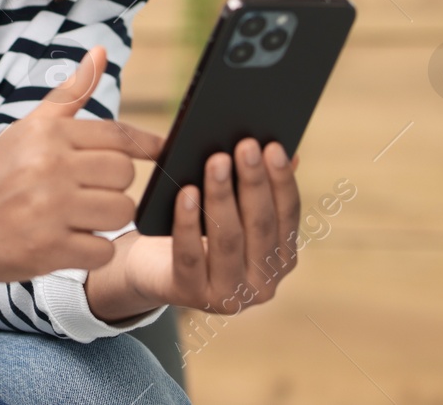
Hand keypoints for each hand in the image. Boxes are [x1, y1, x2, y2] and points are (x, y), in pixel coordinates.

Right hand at [0, 44, 163, 281]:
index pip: (118, 136)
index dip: (146, 145)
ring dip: (107, 220)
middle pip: (124, 175)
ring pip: (121, 212)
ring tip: (80, 216)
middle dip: (114, 186)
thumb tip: (102, 51)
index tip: (161, 151)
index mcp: (46, 134)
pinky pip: (104, 250)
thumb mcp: (27, 130)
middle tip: (89, 191)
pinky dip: (93, 251)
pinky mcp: (49, 249)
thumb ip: (69, 95)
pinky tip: (70, 241)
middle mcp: (49, 166)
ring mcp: (50, 209)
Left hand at [85, 137, 301, 322]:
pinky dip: (188, 222)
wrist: (154, 271)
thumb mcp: (231, 212)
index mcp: (281, 259)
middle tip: (244, 145)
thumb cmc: (200, 232)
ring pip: (228, 240)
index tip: (273, 146)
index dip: (282, 180)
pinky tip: (187, 193)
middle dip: (253, 182)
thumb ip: (257, 188)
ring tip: (216, 160)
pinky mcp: (192, 296)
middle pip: (260, 225)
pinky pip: (190, 255)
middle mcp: (263, 283)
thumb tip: (284, 151)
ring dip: (222, 196)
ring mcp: (230, 296)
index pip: (288, 215)